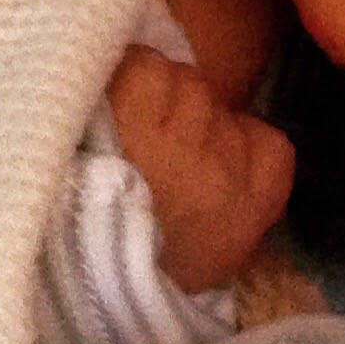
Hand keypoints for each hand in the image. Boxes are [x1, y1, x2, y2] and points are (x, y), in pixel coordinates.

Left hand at [106, 47, 294, 295]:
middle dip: (188, 121)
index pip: (271, 147)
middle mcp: (225, 163)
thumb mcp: (206, 267)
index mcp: (249, 207)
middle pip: (219, 110)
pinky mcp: (136, 100)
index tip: (204, 159)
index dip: (235, 144)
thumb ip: (237, 219)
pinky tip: (109, 103)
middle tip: (148, 149)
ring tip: (122, 126)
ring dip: (157, 96)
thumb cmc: (136, 276)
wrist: (73, 265)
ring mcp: (181, 129)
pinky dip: (130, 77)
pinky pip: (149, 67)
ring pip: (184, 81)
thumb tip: (242, 182)